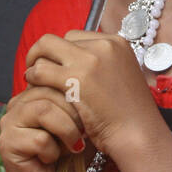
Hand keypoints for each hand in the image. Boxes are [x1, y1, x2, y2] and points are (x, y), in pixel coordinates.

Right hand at [0, 84, 85, 171]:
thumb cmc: (69, 157)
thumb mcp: (81, 125)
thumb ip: (81, 103)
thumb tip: (90, 84)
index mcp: (35, 94)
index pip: (56, 77)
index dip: (77, 96)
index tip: (89, 117)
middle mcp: (19, 103)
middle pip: (51, 91)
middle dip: (75, 115)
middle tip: (82, 135)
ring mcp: (10, 122)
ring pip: (44, 110)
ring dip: (67, 131)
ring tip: (71, 147)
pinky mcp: (7, 143)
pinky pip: (39, 138)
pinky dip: (53, 152)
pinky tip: (50, 159)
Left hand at [22, 31, 163, 159]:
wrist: (139, 135)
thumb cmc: (129, 115)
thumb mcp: (121, 78)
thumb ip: (101, 66)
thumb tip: (73, 63)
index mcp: (117, 42)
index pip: (76, 37)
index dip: (61, 53)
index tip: (55, 67)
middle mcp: (104, 45)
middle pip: (58, 40)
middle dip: (44, 55)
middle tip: (37, 71)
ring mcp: (89, 59)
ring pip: (44, 49)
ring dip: (34, 65)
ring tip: (33, 81)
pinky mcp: (76, 78)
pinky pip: (40, 71)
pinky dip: (32, 79)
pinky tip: (33, 89)